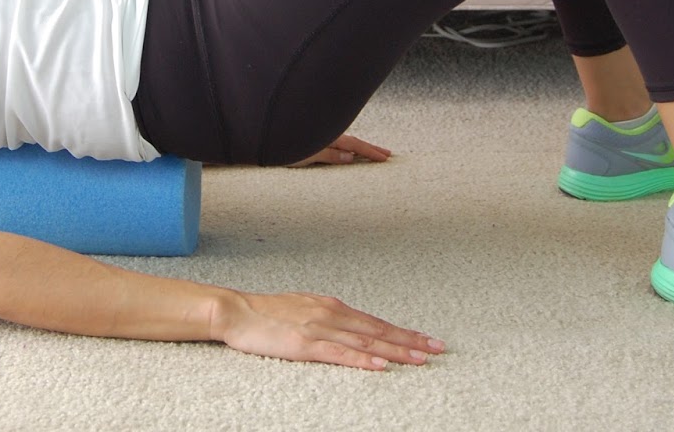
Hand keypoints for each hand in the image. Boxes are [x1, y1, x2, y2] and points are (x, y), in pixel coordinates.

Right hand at [211, 289, 444, 369]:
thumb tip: (347, 325)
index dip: (402, 332)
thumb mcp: (303, 308)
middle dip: (410, 340)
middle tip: (437, 348)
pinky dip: (363, 361)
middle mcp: (331, 315)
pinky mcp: (306, 345)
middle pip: (378, 331)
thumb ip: (326, 317)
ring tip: (420, 358)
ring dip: (395, 351)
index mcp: (331, 307)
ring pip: (366, 343)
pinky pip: (340, 354)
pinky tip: (381, 366)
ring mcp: (320, 330)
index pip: (375, 322)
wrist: (237, 311)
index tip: (425, 339)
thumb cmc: (265, 313)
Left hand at [287, 132, 391, 166]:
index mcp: (327, 136)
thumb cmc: (280, 148)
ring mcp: (318, 135)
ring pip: (343, 141)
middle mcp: (324, 133)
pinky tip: (345, 150)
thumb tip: (351, 156)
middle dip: (370, 147)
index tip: (386, 157)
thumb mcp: (307, 154)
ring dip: (358, 147)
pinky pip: (334, 142)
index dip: (371, 152)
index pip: (355, 144)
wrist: (262, 135)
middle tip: (387, 153)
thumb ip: (329, 155)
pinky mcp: (310, 139)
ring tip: (370, 152)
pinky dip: (345, 147)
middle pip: (352, 140)